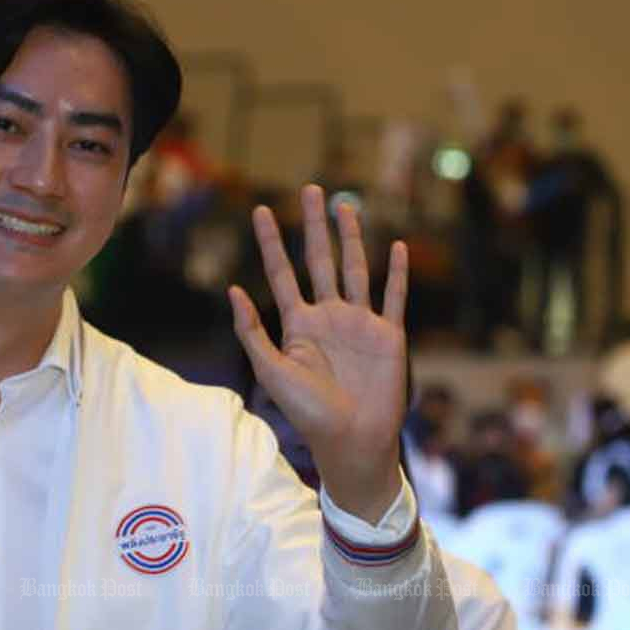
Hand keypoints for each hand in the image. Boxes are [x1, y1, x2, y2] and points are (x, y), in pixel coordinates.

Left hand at [228, 185, 407, 522]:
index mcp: (299, 325)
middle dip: (314, 226)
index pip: (282, 273)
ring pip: (356, 270)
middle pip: (320, 260)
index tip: (260, 210)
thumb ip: (251, 332)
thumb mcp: (271, 371)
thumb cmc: (308, 413)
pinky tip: (395, 247)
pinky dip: (396, 274)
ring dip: (352, 238)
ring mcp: (360, 324)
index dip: (271, 242)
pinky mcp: (388, 335)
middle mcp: (329, 317)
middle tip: (310, 190)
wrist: (352, 440)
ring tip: (345, 206)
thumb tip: (232, 290)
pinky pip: (394, 298)